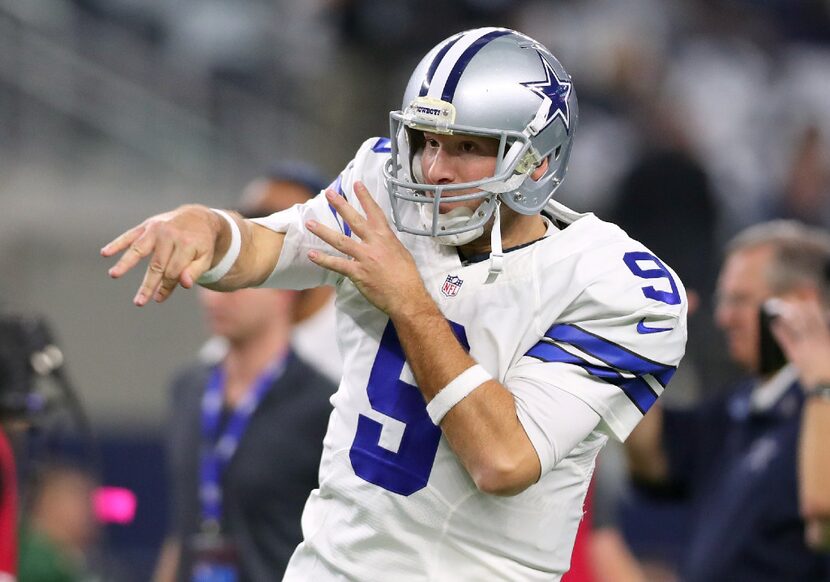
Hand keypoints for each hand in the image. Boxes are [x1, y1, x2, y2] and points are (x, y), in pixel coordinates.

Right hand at [101, 205, 221, 305]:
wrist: (198, 218)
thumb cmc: (201, 244)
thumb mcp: (205, 258)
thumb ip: (194, 271)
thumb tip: (184, 284)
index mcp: (187, 244)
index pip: (173, 272)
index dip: (166, 287)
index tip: (159, 298)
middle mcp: (170, 235)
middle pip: (156, 265)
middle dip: (148, 285)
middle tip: (138, 303)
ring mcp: (156, 229)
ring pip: (138, 249)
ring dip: (125, 263)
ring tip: (113, 274)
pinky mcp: (147, 225)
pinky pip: (130, 235)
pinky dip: (117, 244)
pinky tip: (105, 253)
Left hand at [306, 182, 433, 317]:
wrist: (407, 297)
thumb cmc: (407, 277)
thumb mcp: (402, 253)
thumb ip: (388, 243)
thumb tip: (381, 239)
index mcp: (387, 237)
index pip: (374, 212)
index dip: (365, 197)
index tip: (357, 184)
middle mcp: (374, 244)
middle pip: (354, 220)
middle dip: (341, 206)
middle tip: (329, 194)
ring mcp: (365, 258)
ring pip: (340, 240)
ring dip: (323, 231)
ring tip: (310, 223)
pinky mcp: (358, 273)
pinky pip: (337, 264)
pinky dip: (323, 260)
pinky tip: (312, 254)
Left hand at [770, 296, 829, 388]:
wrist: (827, 386)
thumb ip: (827, 340)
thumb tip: (823, 328)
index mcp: (827, 339)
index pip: (819, 320)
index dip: (812, 309)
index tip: (807, 300)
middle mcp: (816, 340)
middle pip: (806, 320)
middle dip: (799, 308)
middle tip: (792, 299)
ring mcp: (805, 347)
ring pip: (795, 327)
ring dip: (788, 316)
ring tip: (782, 308)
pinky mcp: (796, 355)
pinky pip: (786, 339)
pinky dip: (780, 330)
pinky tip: (774, 323)